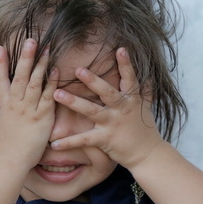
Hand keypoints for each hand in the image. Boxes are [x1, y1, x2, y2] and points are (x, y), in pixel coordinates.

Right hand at [0, 39, 58, 170]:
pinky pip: (48, 97)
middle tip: (30, 40)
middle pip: (20, 76)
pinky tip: (56, 70)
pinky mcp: (42, 118)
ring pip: (35, 82)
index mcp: (2, 106)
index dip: (0, 63)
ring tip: (46, 48)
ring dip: (41, 64)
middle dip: (25, 56)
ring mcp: (29, 110)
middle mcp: (15, 105)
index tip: (0, 47)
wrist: (8, 163)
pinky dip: (51, 83)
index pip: (0, 80)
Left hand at [50, 47, 165, 169]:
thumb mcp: (147, 107)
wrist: (148, 154)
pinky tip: (54, 143)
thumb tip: (149, 74)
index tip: (120, 49)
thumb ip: (146, 90)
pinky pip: (84, 140)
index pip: (130, 78)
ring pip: (91, 111)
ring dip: (73, 102)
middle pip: (106, 92)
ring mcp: (112, 124)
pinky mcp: (104, 139)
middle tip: (78, 69)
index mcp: (131, 99)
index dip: (126, 64)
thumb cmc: (146, 130)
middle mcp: (122, 109)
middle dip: (92, 81)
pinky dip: (68, 142)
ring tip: (56, 94)